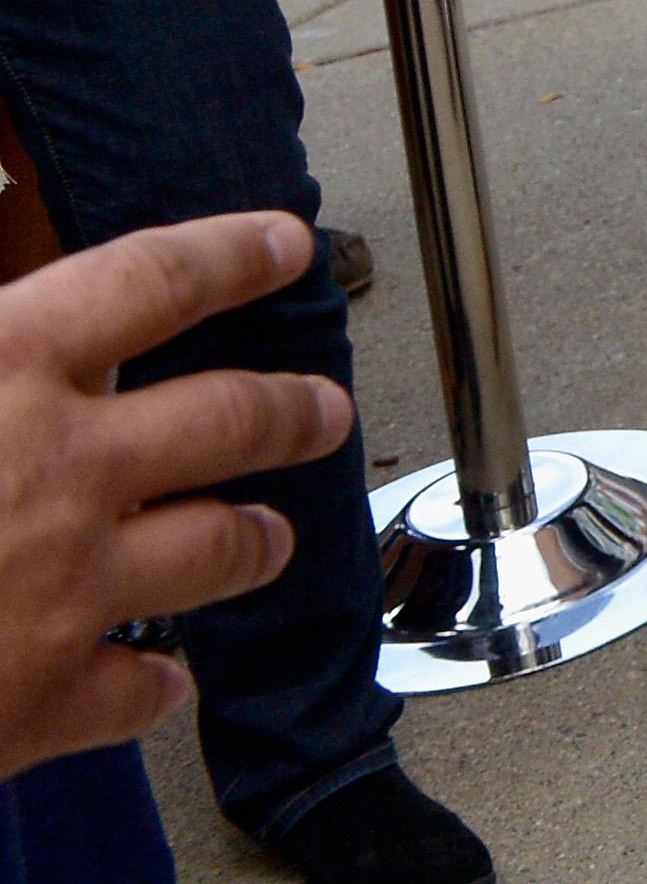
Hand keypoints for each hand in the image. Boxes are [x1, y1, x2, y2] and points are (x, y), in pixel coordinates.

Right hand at [0, 214, 354, 778]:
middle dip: (290, 409)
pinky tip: (160, 682)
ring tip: (272, 535)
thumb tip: (7, 312)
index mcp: (1, 368)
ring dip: (254, 540)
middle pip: (227, 416)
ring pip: (218, 548)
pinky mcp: (46, 698)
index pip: (154, 280)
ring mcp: (67, 585)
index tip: (283, 242)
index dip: (230, 254)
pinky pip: (137, 689)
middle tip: (321, 409)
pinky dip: (154, 685)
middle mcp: (60, 467)